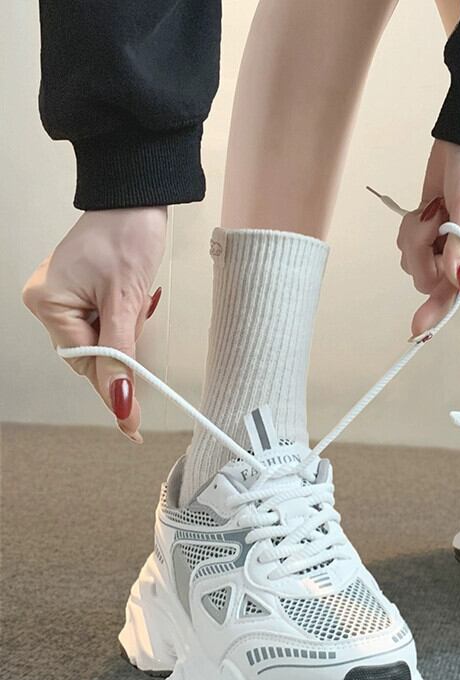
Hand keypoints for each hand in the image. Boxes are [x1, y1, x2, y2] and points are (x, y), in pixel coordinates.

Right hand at [22, 207, 166, 441]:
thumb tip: (119, 399)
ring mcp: (60, 296)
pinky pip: (103, 322)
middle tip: (138, 313)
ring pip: (100, 339)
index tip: (131, 424)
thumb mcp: (127, 302)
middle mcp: (46, 302)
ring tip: (133, 293)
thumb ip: (121, 355)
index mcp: (48, 304)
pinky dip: (122, 318)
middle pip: (91, 353)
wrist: (135, 200)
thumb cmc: (127, 235)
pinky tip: (128, 294)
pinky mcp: (78, 291)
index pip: (84, 363)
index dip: (113, 385)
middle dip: (123, 344)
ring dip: (125, 329)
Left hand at [397, 140, 459, 335]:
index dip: (438, 305)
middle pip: (429, 279)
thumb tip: (458, 284)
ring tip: (432, 209)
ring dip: (415, 235)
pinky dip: (410, 227)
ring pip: (414, 262)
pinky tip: (426, 208)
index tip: (418, 328)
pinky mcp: (428, 232)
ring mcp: (445, 244)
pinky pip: (407, 245)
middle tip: (431, 220)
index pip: (458, 288)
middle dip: (422, 251)